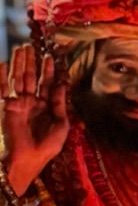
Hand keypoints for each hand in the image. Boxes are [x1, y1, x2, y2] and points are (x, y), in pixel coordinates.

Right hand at [0, 45, 69, 196]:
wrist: (26, 159)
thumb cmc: (47, 146)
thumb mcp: (61, 125)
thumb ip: (60, 104)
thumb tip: (62, 85)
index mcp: (46, 107)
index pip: (47, 85)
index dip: (49, 71)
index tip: (50, 56)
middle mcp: (32, 103)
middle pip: (31, 78)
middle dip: (32, 62)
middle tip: (32, 46)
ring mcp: (18, 104)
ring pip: (18, 79)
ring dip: (19, 63)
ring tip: (20, 48)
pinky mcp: (7, 106)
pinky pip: (3, 88)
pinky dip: (2, 76)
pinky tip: (3, 63)